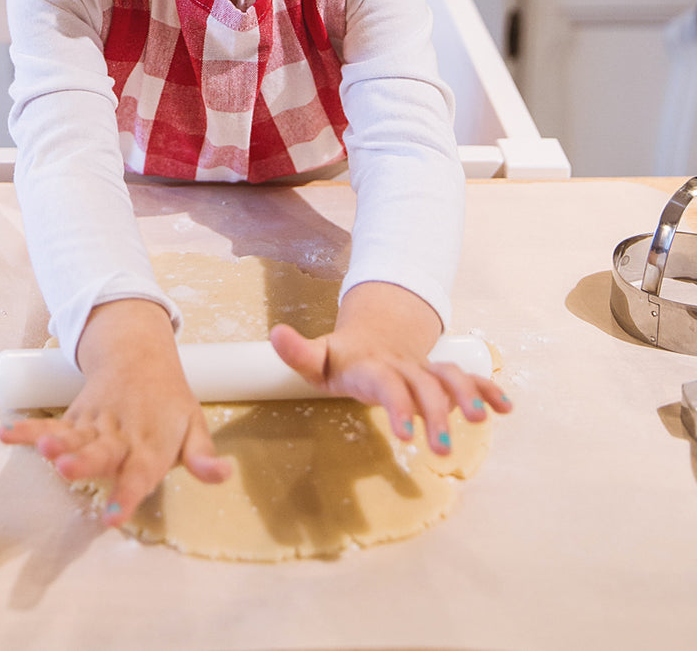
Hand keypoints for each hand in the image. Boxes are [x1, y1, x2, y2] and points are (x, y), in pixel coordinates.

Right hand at [0, 299, 230, 522]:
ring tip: (37, 448)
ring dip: (52, 441)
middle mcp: (119, 433)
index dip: (127, 494)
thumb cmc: (169, 400)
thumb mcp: (194, 424)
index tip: (112, 517)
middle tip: (64, 468)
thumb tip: (223, 475)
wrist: (138, 352)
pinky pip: (48, 423)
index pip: (140, 471)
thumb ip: (203, 456)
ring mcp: (94, 422)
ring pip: (72, 435)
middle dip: (82, 462)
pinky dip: (25, 428)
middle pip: (100, 450)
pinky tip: (3, 434)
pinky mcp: (74, 417)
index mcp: (151, 442)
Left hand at [269, 280, 510, 455]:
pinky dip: (488, 390)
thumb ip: (298, 352)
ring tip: (481, 421)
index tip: (405, 434)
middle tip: (440, 448)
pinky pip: (470, 378)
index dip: (397, 406)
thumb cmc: (344, 357)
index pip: (387, 384)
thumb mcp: (318, 357)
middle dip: (436, 415)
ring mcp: (426, 369)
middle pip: (425, 387)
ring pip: (452, 379)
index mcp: (373, 366)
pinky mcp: (442, 376)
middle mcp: (404, 367)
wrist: (376, 333)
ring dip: (468, 398)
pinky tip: (505, 407)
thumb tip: (275, 333)